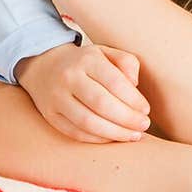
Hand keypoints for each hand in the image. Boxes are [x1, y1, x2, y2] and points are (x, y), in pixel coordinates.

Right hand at [16, 41, 150, 143]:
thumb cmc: (85, 62)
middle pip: (101, 104)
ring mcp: (56, 98)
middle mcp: (69, 78)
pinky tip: (113, 138)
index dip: (133, 99)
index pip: (114, 82)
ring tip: (133, 135)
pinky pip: (75, 132)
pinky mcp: (50, 115)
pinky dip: (97, 139)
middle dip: (127, 119)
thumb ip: (126, 63)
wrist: (45, 65)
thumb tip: (135, 85)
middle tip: (144, 126)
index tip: (146, 110)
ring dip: (114, 133)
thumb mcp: (106, 53)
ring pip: (87, 122)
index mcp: (87, 59)